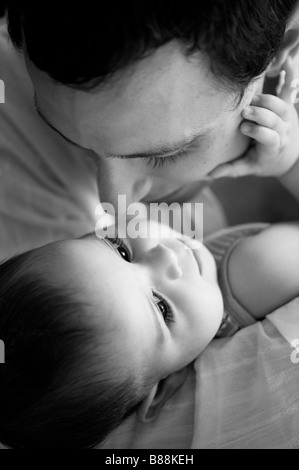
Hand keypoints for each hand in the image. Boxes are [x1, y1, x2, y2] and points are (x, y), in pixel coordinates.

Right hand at [209, 57, 298, 178]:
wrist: (288, 155)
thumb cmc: (264, 161)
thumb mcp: (249, 168)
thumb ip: (231, 170)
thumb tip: (210, 174)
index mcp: (273, 147)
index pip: (269, 138)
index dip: (259, 132)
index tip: (244, 129)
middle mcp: (283, 130)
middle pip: (276, 120)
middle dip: (262, 114)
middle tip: (246, 111)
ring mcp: (288, 116)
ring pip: (282, 105)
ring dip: (267, 99)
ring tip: (252, 97)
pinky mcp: (289, 104)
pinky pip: (290, 87)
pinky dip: (289, 73)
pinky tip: (282, 60)